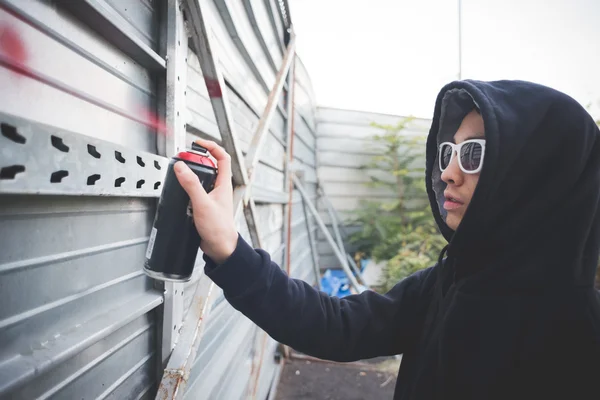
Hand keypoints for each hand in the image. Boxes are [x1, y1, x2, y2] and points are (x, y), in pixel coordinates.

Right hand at [174, 139, 238, 263]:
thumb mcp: (202, 204)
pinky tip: (180, 194)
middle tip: (183, 159)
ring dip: (190, 175)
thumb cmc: (219, 228)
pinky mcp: (205, 206)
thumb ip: (191, 184)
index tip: (198, 143)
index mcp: (223, 184)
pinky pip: (196, 193)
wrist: (220, 248)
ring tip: (179, 173)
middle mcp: (219, 188)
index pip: (222, 157)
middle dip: (196, 160)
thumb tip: (181, 166)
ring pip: (201, 180)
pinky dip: (187, 190)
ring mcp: (212, 197)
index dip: (211, 147)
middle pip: (209, 166)